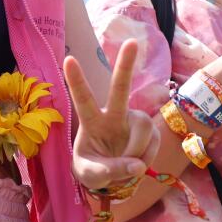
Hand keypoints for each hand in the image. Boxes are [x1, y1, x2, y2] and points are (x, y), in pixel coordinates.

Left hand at [65, 41, 159, 191]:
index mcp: (92, 122)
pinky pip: (153, 142)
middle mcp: (113, 115)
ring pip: (142, 128)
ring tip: (127, 166)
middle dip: (125, 65)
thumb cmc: (93, 170)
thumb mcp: (91, 175)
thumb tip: (136, 165)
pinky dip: (147, 158)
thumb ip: (110, 171)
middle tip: (131, 41)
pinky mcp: (150, 130)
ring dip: (137, 151)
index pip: (82, 99)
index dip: (76, 80)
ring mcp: (133, 120)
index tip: (68, 59)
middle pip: (119, 88)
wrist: (112, 179)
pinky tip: (137, 163)